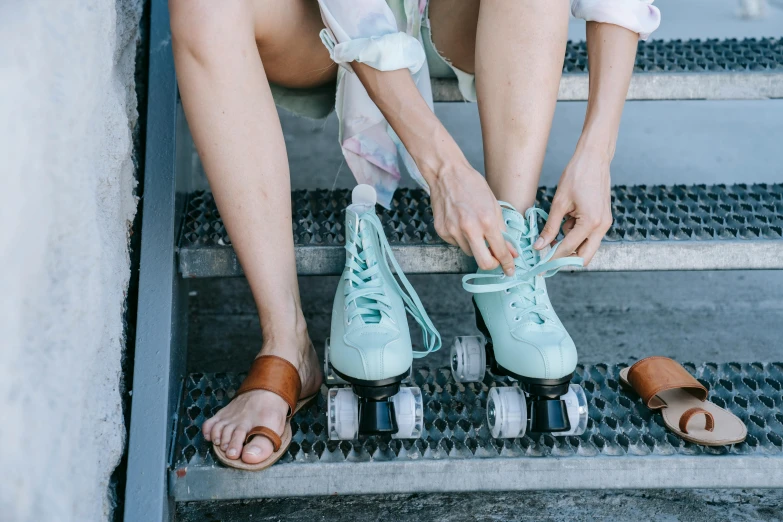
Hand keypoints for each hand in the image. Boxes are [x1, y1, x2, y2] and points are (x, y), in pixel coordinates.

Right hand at [429, 160, 517, 275]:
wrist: (446, 174)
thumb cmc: (472, 185)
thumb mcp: (494, 205)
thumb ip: (502, 230)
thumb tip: (511, 250)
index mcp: (486, 221)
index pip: (500, 252)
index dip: (508, 264)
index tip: (510, 270)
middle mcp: (469, 229)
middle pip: (484, 262)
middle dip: (492, 264)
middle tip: (495, 259)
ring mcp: (453, 231)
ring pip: (469, 252)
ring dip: (476, 247)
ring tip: (474, 228)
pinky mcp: (442, 231)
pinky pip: (456, 244)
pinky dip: (462, 239)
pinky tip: (461, 223)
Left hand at [534, 149, 612, 265]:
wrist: (594, 158)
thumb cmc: (577, 175)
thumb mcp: (559, 203)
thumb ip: (550, 227)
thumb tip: (539, 246)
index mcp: (591, 223)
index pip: (568, 248)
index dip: (552, 257)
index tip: (539, 264)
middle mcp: (602, 227)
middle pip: (584, 256)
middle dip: (565, 259)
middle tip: (546, 258)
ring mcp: (605, 224)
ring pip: (587, 248)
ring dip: (571, 246)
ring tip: (554, 234)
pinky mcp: (604, 219)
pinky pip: (590, 236)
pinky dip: (576, 236)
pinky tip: (564, 224)